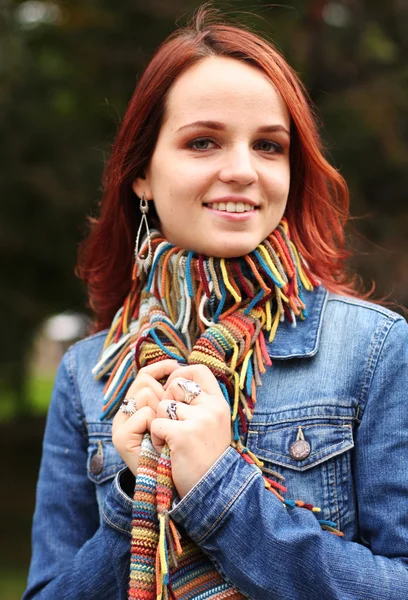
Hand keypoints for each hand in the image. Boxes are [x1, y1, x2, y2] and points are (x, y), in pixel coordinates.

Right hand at [112, 359, 178, 475]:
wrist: (177, 485)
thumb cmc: (181, 450)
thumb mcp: (179, 418)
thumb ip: (175, 396)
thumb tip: (184, 367)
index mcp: (138, 406)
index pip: (146, 375)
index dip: (162, 367)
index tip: (177, 365)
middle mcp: (126, 413)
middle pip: (146, 381)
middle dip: (166, 394)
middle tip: (174, 416)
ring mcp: (121, 425)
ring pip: (146, 394)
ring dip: (164, 412)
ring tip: (167, 432)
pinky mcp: (121, 437)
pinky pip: (145, 414)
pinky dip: (158, 426)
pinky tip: (161, 442)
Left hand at [150, 364, 231, 497]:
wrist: (213, 489)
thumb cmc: (207, 455)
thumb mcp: (212, 423)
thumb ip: (199, 402)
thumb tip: (176, 378)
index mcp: (219, 402)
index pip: (199, 370)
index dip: (181, 374)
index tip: (173, 388)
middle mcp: (212, 407)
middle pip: (176, 385)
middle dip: (166, 401)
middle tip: (171, 422)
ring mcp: (199, 420)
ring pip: (163, 405)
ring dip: (161, 422)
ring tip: (171, 439)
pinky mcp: (183, 434)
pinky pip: (157, 423)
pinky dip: (157, 437)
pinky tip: (167, 449)